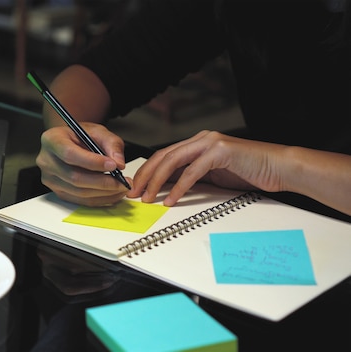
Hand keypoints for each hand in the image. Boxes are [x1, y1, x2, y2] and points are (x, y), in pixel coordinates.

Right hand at [36, 122, 130, 205]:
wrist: (70, 143)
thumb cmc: (81, 136)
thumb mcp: (97, 131)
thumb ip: (111, 143)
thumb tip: (119, 163)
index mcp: (51, 140)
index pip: (69, 154)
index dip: (91, 162)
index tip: (113, 165)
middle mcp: (46, 161)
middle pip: (74, 177)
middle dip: (102, 181)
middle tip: (122, 181)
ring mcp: (50, 179)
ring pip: (78, 192)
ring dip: (103, 192)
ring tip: (121, 187)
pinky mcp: (58, 192)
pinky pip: (80, 200)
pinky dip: (99, 199)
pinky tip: (112, 194)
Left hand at [128, 130, 285, 205]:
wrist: (279, 168)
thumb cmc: (249, 172)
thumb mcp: (213, 175)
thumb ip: (191, 177)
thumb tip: (166, 187)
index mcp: (197, 143)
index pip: (164, 156)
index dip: (147, 171)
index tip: (136, 187)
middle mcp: (201, 139)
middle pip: (163, 156)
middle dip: (145, 176)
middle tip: (134, 193)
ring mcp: (210, 143)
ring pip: (173, 161)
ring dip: (157, 181)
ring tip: (148, 197)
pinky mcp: (220, 152)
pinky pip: (192, 171)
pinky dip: (179, 187)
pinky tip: (170, 199)